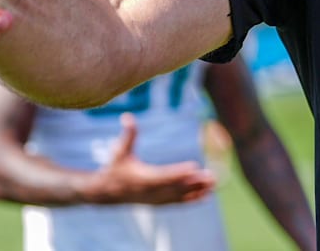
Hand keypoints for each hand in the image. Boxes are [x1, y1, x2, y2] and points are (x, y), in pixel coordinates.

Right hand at [87, 114, 216, 204]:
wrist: (105, 192)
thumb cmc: (114, 168)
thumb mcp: (119, 150)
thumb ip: (127, 135)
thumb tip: (127, 116)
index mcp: (142, 178)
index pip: (164, 175)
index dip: (179, 172)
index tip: (194, 167)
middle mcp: (150, 191)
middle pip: (176, 187)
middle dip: (194, 182)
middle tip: (212, 176)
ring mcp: (155, 199)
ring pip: (179, 196)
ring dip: (197, 191)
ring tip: (214, 184)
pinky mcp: (158, 203)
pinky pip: (177, 202)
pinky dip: (192, 199)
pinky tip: (206, 195)